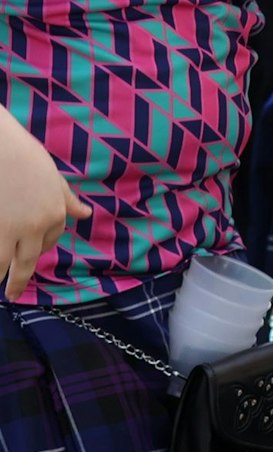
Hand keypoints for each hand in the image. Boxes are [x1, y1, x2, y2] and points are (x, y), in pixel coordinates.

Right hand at [2, 113, 89, 300]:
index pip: (50, 239)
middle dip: (19, 280)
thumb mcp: (53, 178)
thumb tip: (85, 214)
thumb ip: (66, 200)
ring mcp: (9, 230)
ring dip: (1, 277)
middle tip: (13, 294)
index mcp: (55, 213)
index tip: (32, 251)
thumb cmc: (26, 157)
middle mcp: (35, 226)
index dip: (41, 245)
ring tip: (0, 288)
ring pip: (3, 263)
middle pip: (27, 261)